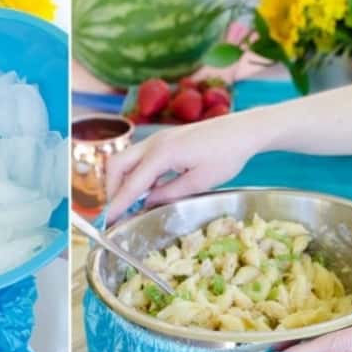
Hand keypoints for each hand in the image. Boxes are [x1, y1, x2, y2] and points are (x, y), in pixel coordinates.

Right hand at [106, 111, 263, 220]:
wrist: (243, 130)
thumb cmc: (227, 155)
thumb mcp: (200, 182)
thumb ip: (169, 194)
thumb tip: (147, 203)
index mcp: (162, 154)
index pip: (132, 183)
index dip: (118, 204)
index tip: (108, 220)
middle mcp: (154, 143)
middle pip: (117, 164)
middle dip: (112, 188)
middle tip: (118, 210)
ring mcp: (158, 139)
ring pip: (126, 159)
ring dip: (123, 181)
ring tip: (131, 203)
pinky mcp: (164, 140)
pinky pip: (139, 158)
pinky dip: (136, 174)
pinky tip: (148, 189)